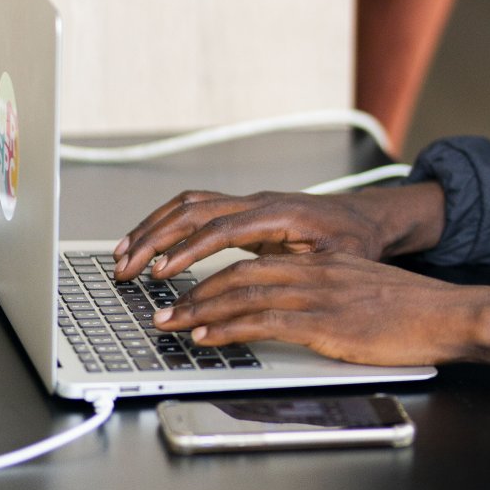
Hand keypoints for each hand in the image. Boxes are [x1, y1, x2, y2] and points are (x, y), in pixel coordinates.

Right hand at [113, 180, 446, 281]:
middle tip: (126, 268)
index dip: (190, 250)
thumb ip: (304, 271)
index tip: (163, 271)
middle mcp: (259, 202)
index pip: (224, 228)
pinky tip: (146, 243)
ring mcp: (248, 202)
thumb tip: (273, 287)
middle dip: (156, 239)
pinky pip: (196, 209)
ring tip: (123, 255)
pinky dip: (166, 223)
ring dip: (153, 228)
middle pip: (195, 211)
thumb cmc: (356, 241)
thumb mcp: (339, 260)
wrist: (367, 218)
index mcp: (281, 214)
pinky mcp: (242, 210)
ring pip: (189, 205)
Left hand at [148, 252, 489, 368]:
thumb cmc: (412, 313)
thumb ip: (328, 296)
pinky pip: (265, 321)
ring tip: (170, 324)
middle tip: (164, 310)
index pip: (256, 264)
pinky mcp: (325, 323)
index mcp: (324, 264)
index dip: (215, 277)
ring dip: (199, 310)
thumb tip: (295, 316)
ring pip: (244, 295)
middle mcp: (315, 272)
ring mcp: (319, 295)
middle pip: (240, 275)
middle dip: (194, 293)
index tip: (188, 291)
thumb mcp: (363, 294)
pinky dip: (229, 327)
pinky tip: (208, 335)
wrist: (448, 315)